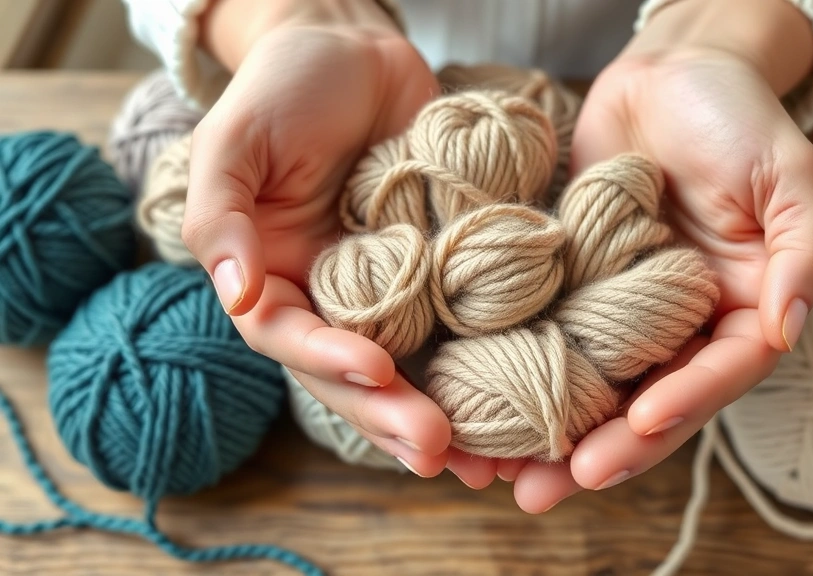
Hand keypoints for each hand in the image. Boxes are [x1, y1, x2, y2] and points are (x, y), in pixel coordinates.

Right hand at [182, 0, 469, 477]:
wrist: (356, 50)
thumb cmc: (284, 87)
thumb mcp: (234, 142)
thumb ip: (222, 218)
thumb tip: (237, 292)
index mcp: (272, 278)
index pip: (290, 339)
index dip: (328, 362)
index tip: (376, 372)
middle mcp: (330, 297)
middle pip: (356, 375)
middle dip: (393, 416)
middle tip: (436, 451)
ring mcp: (391, 290)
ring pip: (412, 367)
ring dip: (443, 417)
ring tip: (482, 462)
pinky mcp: (440, 272)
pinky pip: (459, 327)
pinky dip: (484, 369)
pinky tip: (517, 403)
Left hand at [506, 0, 812, 510]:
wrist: (669, 71)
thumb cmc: (737, 114)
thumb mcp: (790, 174)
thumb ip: (803, 250)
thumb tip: (787, 328)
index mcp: (742, 309)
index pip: (717, 374)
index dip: (684, 405)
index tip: (638, 426)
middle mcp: (684, 323)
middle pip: (648, 402)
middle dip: (606, 450)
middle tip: (551, 488)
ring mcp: (626, 309)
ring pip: (595, 385)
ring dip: (554, 432)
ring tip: (506, 473)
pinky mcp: (577, 286)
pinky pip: (553, 336)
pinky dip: (521, 371)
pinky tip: (482, 401)